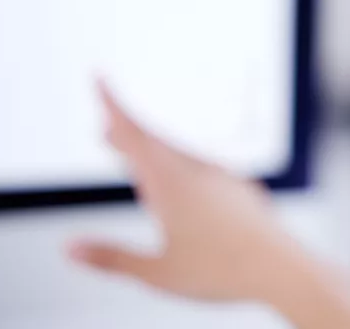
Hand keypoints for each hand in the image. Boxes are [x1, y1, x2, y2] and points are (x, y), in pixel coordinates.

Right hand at [68, 80, 298, 301]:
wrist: (281, 268)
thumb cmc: (222, 271)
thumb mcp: (156, 272)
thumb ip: (111, 258)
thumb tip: (69, 248)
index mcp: (170, 183)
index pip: (134, 135)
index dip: (113, 105)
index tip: (99, 77)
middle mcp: (196, 171)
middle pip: (154, 143)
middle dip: (127, 135)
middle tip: (106, 129)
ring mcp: (221, 178)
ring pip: (180, 155)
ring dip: (154, 153)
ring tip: (136, 158)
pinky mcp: (239, 189)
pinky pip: (202, 170)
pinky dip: (180, 168)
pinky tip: (180, 184)